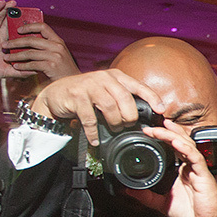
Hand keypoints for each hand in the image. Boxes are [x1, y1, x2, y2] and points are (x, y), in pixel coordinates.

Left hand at [2, 22, 79, 80]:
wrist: (74, 84)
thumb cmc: (63, 71)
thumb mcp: (58, 55)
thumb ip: (46, 47)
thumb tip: (26, 42)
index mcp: (58, 41)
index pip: (43, 27)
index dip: (29, 26)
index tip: (18, 29)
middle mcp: (57, 46)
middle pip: (32, 40)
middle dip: (15, 42)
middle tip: (5, 44)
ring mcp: (55, 56)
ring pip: (30, 52)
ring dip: (16, 55)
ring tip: (7, 57)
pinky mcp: (51, 66)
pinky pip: (32, 64)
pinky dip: (22, 65)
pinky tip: (16, 66)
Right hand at [30, 69, 164, 144]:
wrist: (55, 95)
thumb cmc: (86, 96)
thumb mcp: (106, 92)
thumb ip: (122, 99)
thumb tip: (143, 116)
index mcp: (116, 76)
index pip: (138, 86)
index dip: (152, 98)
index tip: (161, 110)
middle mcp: (104, 78)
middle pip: (126, 99)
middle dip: (129, 116)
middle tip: (127, 125)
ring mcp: (89, 86)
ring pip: (110, 107)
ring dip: (114, 122)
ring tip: (114, 129)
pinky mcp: (76, 96)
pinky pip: (90, 118)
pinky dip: (94, 132)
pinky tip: (95, 139)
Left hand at [128, 121, 216, 216]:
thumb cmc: (192, 216)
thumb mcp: (162, 205)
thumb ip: (147, 197)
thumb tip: (129, 192)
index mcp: (184, 170)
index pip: (175, 147)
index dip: (164, 137)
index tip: (149, 132)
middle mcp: (191, 167)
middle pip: (180, 141)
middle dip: (166, 131)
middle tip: (150, 127)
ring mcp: (198, 169)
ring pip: (187, 145)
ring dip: (173, 135)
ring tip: (160, 129)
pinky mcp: (205, 174)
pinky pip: (196, 157)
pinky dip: (186, 149)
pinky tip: (176, 142)